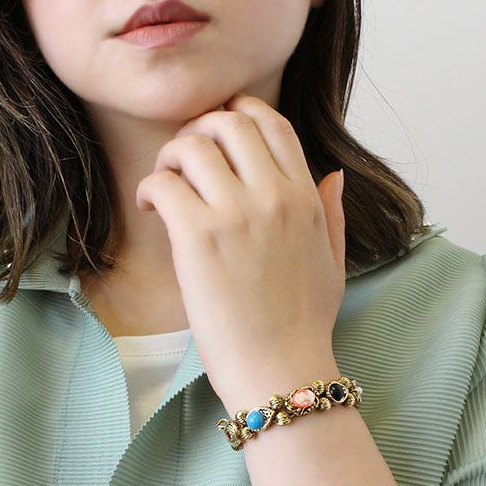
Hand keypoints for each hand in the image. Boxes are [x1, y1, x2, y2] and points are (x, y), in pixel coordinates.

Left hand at [135, 92, 345, 414]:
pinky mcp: (199, 238)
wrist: (282, 370)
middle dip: (200, 130)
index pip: (271, 124)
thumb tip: (335, 175)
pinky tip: (151, 210)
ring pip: (192, 146)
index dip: (239, 115)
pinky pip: (164, 183)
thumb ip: (332, 213)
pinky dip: (150, 189)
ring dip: (171, 158)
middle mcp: (274, 196)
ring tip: (166, 187)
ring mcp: (236, 215)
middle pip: (228, 123)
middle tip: (186, 161)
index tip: (218, 136)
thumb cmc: (304, 325)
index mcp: (305, 198)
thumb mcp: (333, 263)